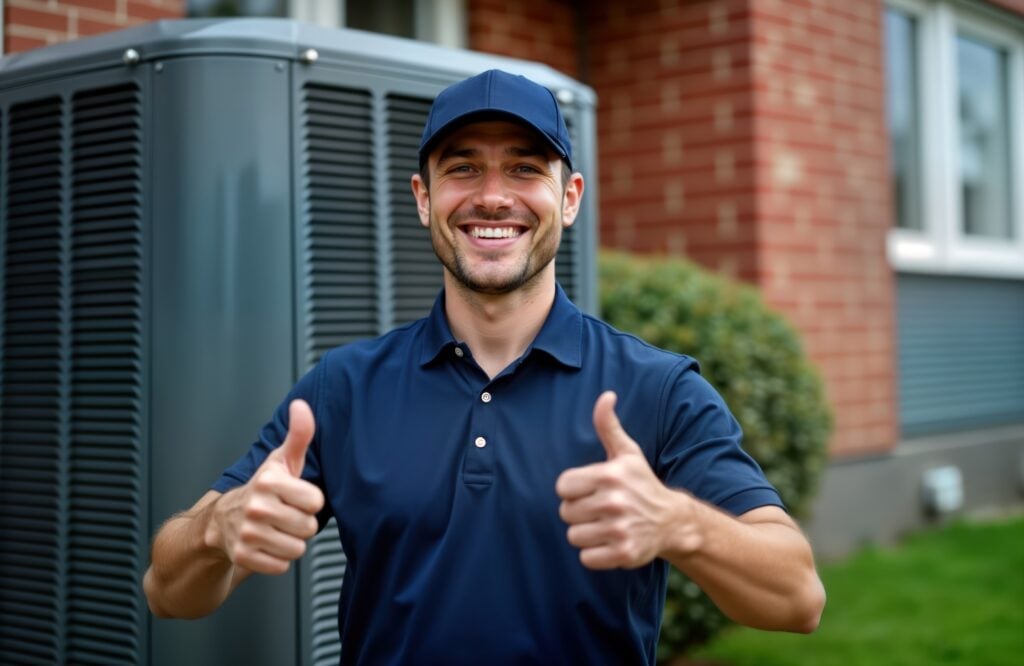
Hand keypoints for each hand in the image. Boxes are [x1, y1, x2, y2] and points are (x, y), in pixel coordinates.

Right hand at [205, 399, 324, 574]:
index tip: (296, 497)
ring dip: (291, 542)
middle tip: (286, 515)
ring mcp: (247, 533)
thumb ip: (299, 434)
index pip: (316, 502)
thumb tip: (301, 405)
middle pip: (308, 527)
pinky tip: (267, 545)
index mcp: (269, 481)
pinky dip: (277, 559)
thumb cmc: (264, 488)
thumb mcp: (282, 461)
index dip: (310, 501)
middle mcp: (255, 507)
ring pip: (297, 549)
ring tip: (277, 530)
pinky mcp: (242, 557)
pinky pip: (281, 566)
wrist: (223, 521)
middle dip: (302, 523)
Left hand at [556, 391, 699, 568]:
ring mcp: (620, 529)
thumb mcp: (627, 453)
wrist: (672, 521)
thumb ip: (608, 425)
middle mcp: (614, 502)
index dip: (573, 490)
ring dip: (587, 533)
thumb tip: (606, 395)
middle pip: (566, 512)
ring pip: (574, 536)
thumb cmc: (642, 483)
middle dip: (580, 512)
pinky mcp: (623, 553)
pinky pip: (586, 558)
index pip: (562, 487)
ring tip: (606, 525)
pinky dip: (595, 554)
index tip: (590, 490)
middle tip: (601, 509)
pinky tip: (611, 542)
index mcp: (610, 475)